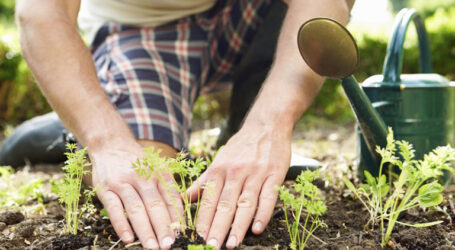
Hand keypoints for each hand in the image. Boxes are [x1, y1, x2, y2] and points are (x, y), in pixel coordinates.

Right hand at [90, 143, 182, 248]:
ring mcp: (123, 182)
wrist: (110, 144)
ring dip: (145, 230)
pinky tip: (128, 238)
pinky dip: (121, 224)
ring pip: (136, 208)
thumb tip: (179, 218)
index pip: (171, 197)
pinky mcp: (105, 188)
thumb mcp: (156, 169)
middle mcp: (142, 177)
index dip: (177, 217)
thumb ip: (166, 190)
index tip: (181, 234)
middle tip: (169, 245)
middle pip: (155, 205)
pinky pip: (114, 208)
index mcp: (159, 173)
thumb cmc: (137, 162)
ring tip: (152, 246)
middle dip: (163, 227)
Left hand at [188, 126, 290, 248]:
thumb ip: (203, 182)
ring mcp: (256, 174)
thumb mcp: (218, 161)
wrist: (266, 125)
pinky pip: (268, 197)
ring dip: (238, 226)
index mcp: (219, 170)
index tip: (196, 239)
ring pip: (245, 203)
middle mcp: (235, 172)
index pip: (209, 200)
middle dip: (217, 228)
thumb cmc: (240, 147)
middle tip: (211, 247)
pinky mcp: (274, 175)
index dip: (203, 220)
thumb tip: (182, 198)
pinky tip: (257, 229)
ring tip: (231, 244)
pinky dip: (263, 213)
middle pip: (225, 204)